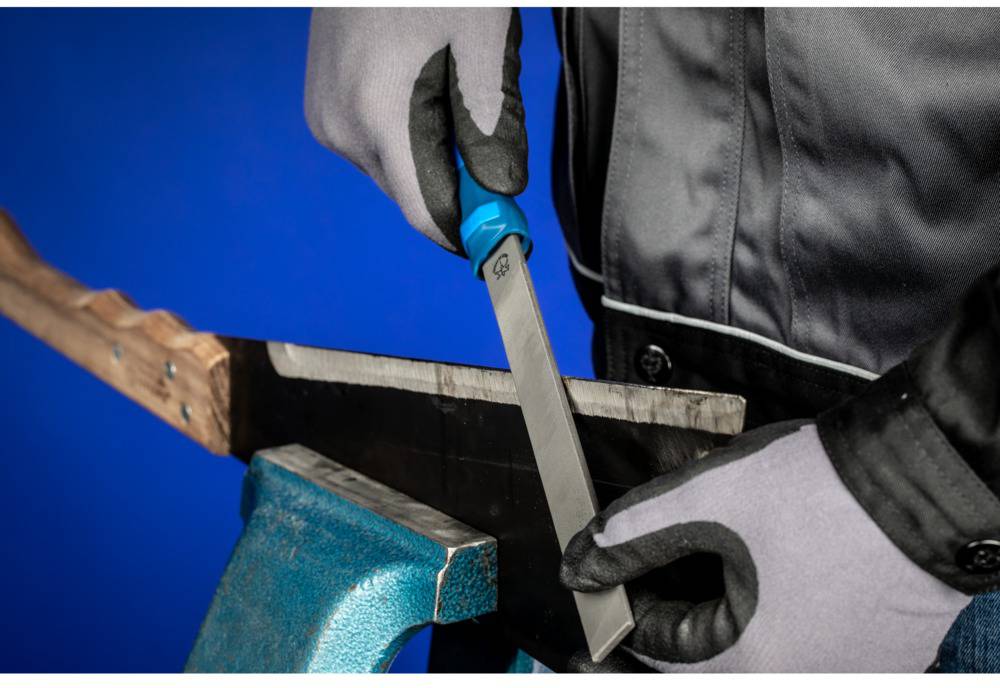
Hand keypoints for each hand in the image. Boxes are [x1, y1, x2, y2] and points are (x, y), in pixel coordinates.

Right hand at [304, 8, 526, 253]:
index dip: (472, 233)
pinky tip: (427, 80)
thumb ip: (493, 126)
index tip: (511, 241)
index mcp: (378, 116)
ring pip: (399, 168)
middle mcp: (340, 128)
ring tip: (453, 79)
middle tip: (497, 127)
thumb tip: (503, 193)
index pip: (427, 213)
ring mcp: (326, 116)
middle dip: (462, 180)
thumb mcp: (481, 43)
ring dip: (438, 151)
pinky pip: (379, 143)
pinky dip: (413, 132)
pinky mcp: (324, 104)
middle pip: (414, 192)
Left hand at [560, 419, 971, 671]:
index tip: (612, 575)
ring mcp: (846, 674)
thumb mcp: (710, 500)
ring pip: (753, 656)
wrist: (929, 477)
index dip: (627, 608)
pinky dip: (768, 621)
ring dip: (718, 620)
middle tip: (649, 576)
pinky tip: (762, 578)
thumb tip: (582, 562)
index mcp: (757, 665)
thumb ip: (637, 534)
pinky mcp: (877, 656)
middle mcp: (804, 682)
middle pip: (708, 662)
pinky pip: (802, 650)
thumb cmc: (825, 493)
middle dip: (672, 617)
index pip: (661, 654)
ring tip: (704, 571)